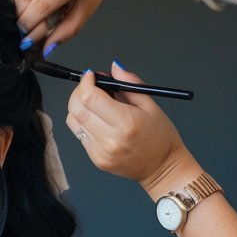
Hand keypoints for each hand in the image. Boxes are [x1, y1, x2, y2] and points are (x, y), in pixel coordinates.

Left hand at [64, 61, 195, 193]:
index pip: (91, 97)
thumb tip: (114, 67)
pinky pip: (79, 135)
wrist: (162, 169)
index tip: (90, 75)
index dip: (86, 82)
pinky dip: (84, 122)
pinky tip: (98, 120)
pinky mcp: (96, 159)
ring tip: (94, 102)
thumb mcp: (151, 105)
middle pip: (76, 108)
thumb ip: (130, 84)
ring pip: (73, 121)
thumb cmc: (161, 137)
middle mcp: (110, 138)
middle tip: (89, 85)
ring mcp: (100, 151)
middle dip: (78, 91)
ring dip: (78, 107)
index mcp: (126, 122)